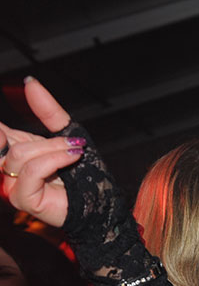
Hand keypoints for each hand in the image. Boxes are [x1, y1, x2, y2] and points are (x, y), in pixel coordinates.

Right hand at [0, 78, 79, 227]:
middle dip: (41, 140)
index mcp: (15, 149)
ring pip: (19, 155)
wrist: (102, 203)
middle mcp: (9, 167)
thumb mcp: (68, 134)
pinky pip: (30, 171)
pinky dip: (53, 161)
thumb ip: (48, 111)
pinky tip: (72, 159)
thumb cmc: (86, 173)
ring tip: (74, 153)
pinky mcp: (23, 199)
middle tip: (68, 143)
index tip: (2, 126)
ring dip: (53, 149)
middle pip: (4, 140)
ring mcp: (13, 184)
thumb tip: (30, 82)